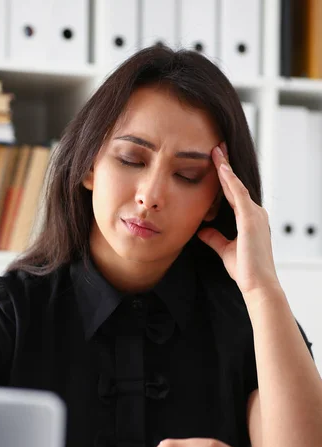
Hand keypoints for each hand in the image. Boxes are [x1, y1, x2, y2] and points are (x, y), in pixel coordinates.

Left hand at [197, 144, 280, 298]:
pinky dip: (229, 180)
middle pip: (236, 184)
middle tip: (216, 147)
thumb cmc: (246, 270)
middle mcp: (255, 213)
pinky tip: (221, 167)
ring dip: (225, 167)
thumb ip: (214, 238)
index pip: (234, 193)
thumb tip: (202, 231)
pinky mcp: (250, 218)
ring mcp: (254, 214)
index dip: (225, 178)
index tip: (215, 162)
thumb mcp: (224, 250)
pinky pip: (238, 194)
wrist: (258, 285)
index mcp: (250, 220)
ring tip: (215, 150)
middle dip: (225, 166)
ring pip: (236, 185)